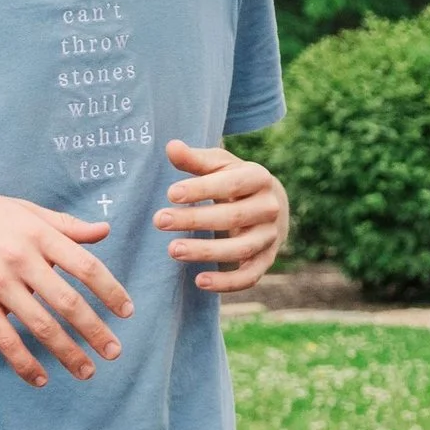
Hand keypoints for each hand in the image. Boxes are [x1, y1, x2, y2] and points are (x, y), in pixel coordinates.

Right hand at [0, 184, 132, 386]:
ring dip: (67, 352)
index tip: (127, 312)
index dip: (111, 292)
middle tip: (114, 352)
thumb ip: (65, 225)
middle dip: (95, 330)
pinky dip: (24, 362)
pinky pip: (5, 339)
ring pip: (41, 325)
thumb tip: (104, 231)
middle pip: (68, 302)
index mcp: (40, 234)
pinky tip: (40, 379)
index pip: (86, 267)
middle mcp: (22, 259)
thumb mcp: (24, 210)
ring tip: (87, 371)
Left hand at [157, 140, 286, 292]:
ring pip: (241, 249)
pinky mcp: (266, 260)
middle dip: (195, 220)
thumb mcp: (219, 166)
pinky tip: (198, 281)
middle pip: (233, 217)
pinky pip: (249, 276)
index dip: (202, 189)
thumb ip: (195, 160)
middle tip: (159, 220)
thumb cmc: (235, 181)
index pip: (231, 184)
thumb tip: (171, 146)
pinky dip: (226, 282)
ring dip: (206, 251)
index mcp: (258, 178)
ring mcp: (270, 236)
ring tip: (172, 250)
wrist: (270, 204)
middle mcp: (269, 208)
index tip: (171, 193)